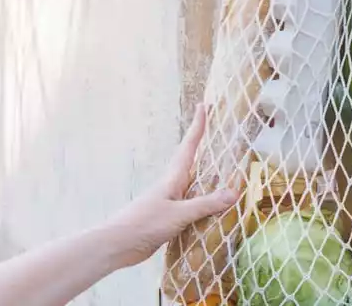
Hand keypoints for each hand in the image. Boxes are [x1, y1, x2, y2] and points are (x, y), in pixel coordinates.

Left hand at [104, 105, 238, 267]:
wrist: (117, 245)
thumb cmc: (145, 223)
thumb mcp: (179, 213)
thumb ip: (206, 204)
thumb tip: (235, 192)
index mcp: (172, 179)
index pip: (188, 147)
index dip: (197, 127)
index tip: (204, 106)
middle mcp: (171, 187)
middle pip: (191, 162)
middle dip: (203, 147)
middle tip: (218, 133)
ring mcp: (168, 202)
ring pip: (192, 185)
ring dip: (205, 176)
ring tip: (223, 171)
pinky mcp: (167, 219)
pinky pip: (190, 205)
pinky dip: (203, 202)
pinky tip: (212, 210)